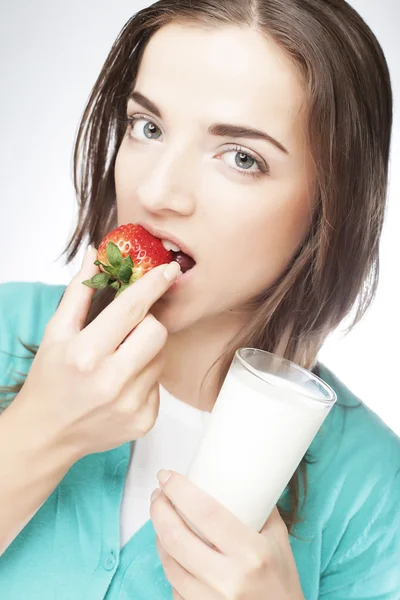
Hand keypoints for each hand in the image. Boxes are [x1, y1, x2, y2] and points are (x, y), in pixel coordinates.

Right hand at [13, 246, 180, 459]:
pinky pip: (159, 383)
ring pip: (161, 356)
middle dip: (146, 323)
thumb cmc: (49, 379)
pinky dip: (145, 378)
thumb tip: (96, 256)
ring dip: (146, 351)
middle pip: (157, 331)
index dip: (154, 285)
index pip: (132, 309)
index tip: (169, 270)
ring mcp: (131, 405)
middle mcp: (111, 381)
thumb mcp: (57, 332)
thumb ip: (79, 293)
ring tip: (119, 360)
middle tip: (126, 331)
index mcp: (86, 354)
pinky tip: (122, 384)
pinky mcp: (144, 421)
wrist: (47, 434)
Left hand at [150, 470, 303, 599]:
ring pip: (169, 562)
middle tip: (158, 494)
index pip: (205, 512)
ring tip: (161, 517)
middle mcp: (228, 579)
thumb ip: (259, 508)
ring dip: (158, 535)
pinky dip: (169, 563)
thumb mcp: (278, 540)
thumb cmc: (282, 583)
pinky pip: (173, 585)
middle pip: (176, 536)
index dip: (179, 490)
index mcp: (251, 553)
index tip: (167, 476)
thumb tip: (239, 479)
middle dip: (159, 509)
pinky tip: (171, 549)